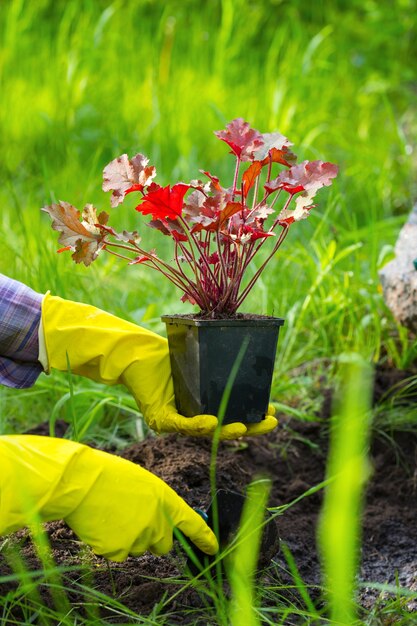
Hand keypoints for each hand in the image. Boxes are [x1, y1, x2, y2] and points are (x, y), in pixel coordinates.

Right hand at [0, 435, 217, 560]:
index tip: (213, 549)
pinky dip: (111, 544)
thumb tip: (158, 521)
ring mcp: (139, 538)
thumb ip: (155, 504)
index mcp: (166, 500)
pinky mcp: (119, 550)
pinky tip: (101, 525)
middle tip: (133, 520)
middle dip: (154, 538)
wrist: (82, 482)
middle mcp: (158, 522)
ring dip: (130, 539)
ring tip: (112, 515)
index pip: (193, 524)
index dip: (204, 538)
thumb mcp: (142, 482)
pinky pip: (119, 554)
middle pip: (164, 544)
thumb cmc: (109, 475)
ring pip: (139, 548)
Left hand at [41, 294, 277, 439]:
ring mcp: (174, 421)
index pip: (230, 417)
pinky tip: (212, 423)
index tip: (272, 412)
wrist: (135, 352)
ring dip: (226, 430)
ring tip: (244, 428)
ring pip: (203, 432)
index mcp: (201, 408)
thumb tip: (248, 347)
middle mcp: (189, 419)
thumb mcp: (196, 360)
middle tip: (270, 423)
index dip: (252, 418)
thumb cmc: (166, 355)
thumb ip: (216, 363)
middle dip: (249, 429)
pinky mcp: (159, 417)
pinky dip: (197, 424)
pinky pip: (180, 424)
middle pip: (222, 430)